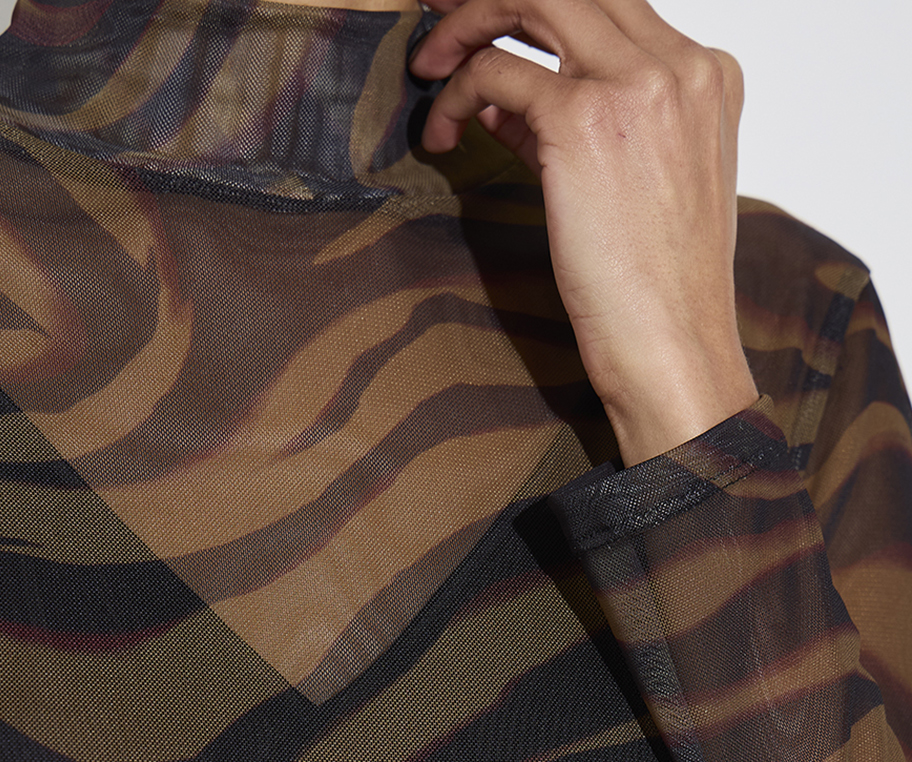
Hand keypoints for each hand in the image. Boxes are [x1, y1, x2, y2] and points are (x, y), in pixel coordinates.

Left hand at [409, 0, 758, 465]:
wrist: (675, 348)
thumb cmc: (659, 291)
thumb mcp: (644, 189)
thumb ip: (592, 128)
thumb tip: (512, 102)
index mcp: (711, 77)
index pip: (616, 7)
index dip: (545, 14)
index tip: (494, 27)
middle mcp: (681, 66)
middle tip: (443, 16)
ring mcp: (636, 85)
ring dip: (469, 22)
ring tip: (430, 65)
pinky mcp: (584, 120)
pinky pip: (497, 72)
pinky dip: (458, 94)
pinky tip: (443, 135)